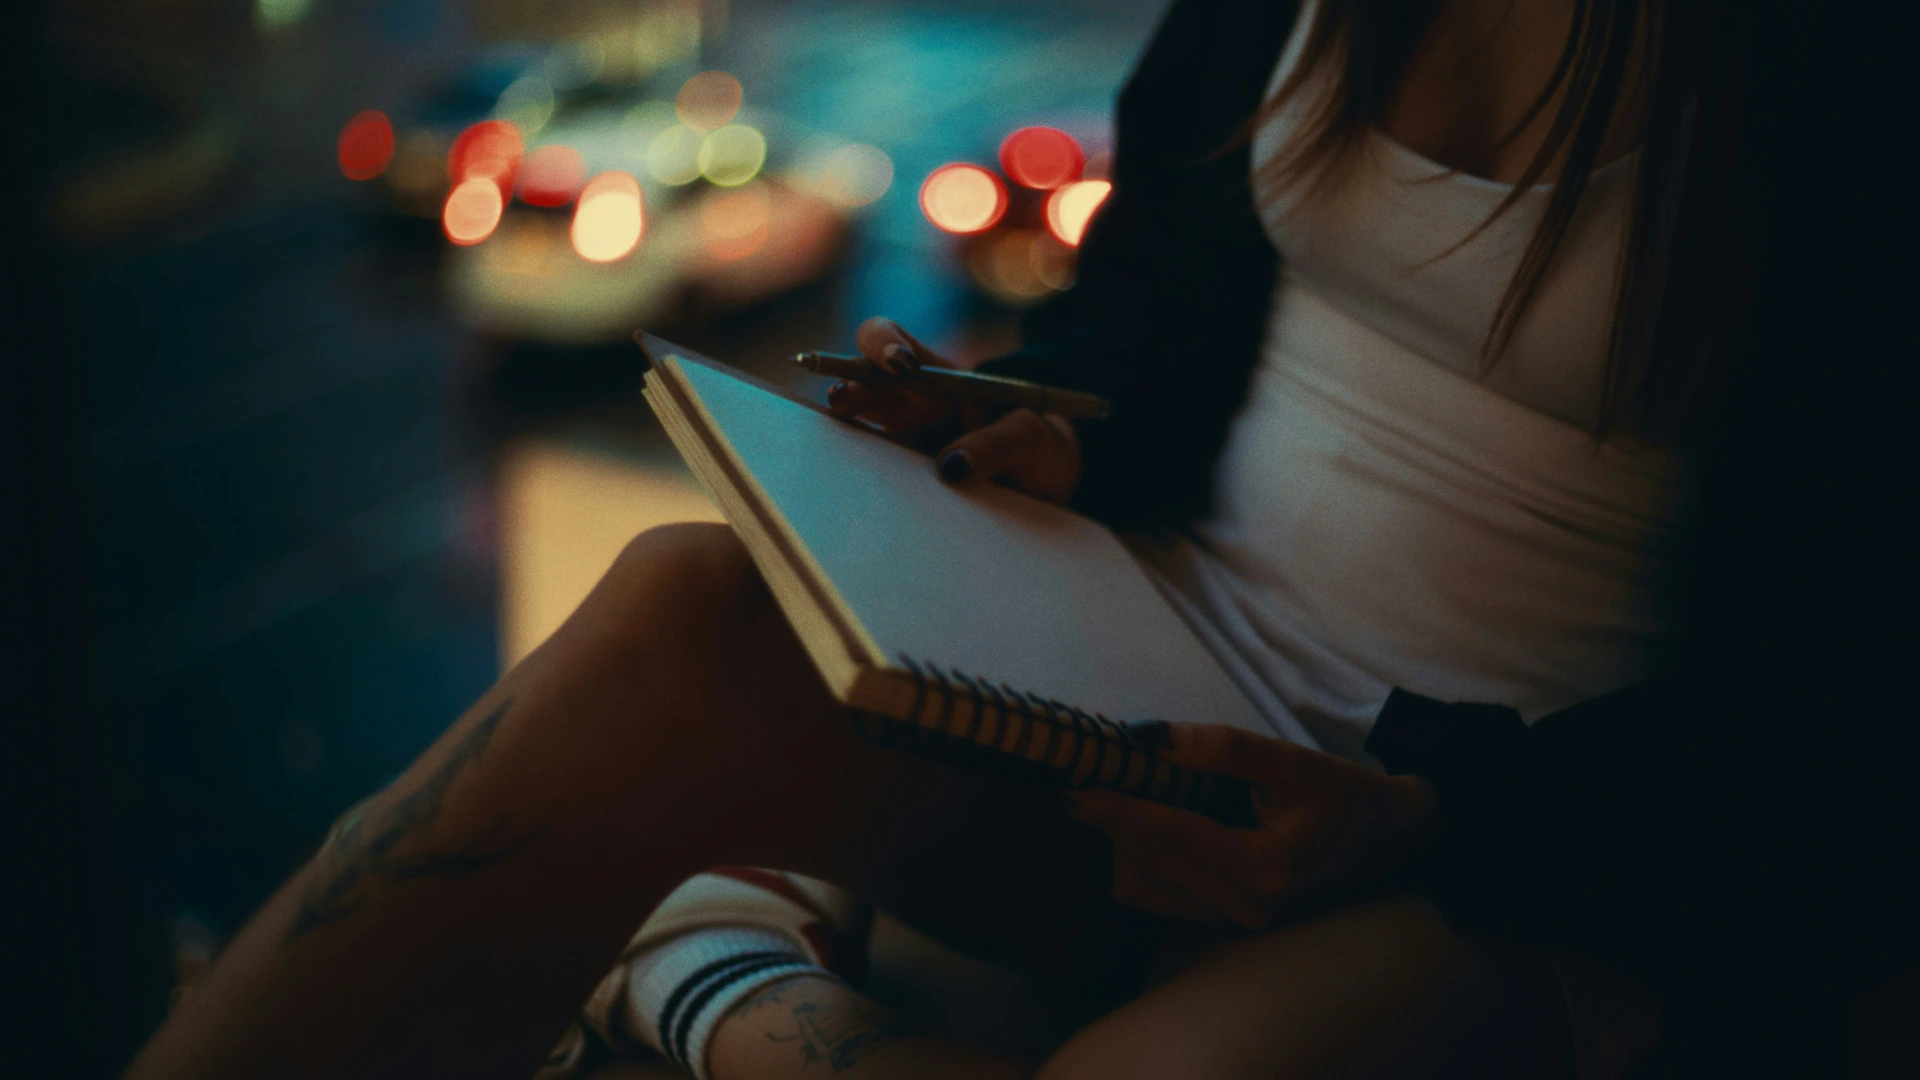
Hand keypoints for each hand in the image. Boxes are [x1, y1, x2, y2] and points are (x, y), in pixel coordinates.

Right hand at [827, 316, 1081, 504]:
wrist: (1047, 489)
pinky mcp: (906, 483)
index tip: (900, 364)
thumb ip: (1001, 443)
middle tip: (845, 401)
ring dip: (846, 431)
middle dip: (849, 388)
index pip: (895, 343)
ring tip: (838, 441)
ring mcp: (905, 446)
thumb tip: (950, 467)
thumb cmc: (1040, 448)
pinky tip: (856, 488)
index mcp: (941, 378)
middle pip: (862, 386)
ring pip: (860, 431)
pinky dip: (861, 479)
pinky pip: (876, 478)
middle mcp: (912, 407)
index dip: (883, 343)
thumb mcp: (1033, 438)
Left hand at [1065, 723, 1436, 927]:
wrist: (1386, 844)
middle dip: (1113, 822)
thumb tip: (1146, 737)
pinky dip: (1136, 863)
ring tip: (1109, 799)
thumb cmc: (1342, 796)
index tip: (1076, 787)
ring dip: (1120, 844)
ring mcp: (1235, 923)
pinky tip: (1133, 829)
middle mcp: (1246, 907)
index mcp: (1264, 868)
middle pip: (1151, 863)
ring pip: (1146, 888)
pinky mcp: (1225, 924)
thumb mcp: (1290, 760)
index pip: (1174, 836)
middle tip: (1081, 781)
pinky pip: (1159, 899)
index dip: (1120, 809)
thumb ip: (1221, 747)